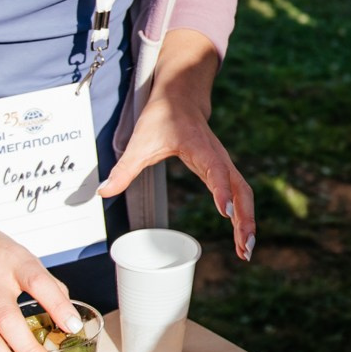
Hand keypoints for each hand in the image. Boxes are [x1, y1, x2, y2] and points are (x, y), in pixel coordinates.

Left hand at [99, 82, 256, 261]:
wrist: (180, 99)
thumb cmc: (162, 118)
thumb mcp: (140, 141)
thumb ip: (123, 169)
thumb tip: (102, 192)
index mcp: (201, 148)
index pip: (216, 171)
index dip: (222, 191)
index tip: (226, 213)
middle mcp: (219, 158)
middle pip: (241, 188)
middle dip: (246, 217)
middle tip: (245, 246)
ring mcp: (224, 165)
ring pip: (244, 194)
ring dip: (248, 221)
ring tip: (245, 252)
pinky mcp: (223, 171)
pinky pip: (240, 194)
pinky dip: (243, 216)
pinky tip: (240, 237)